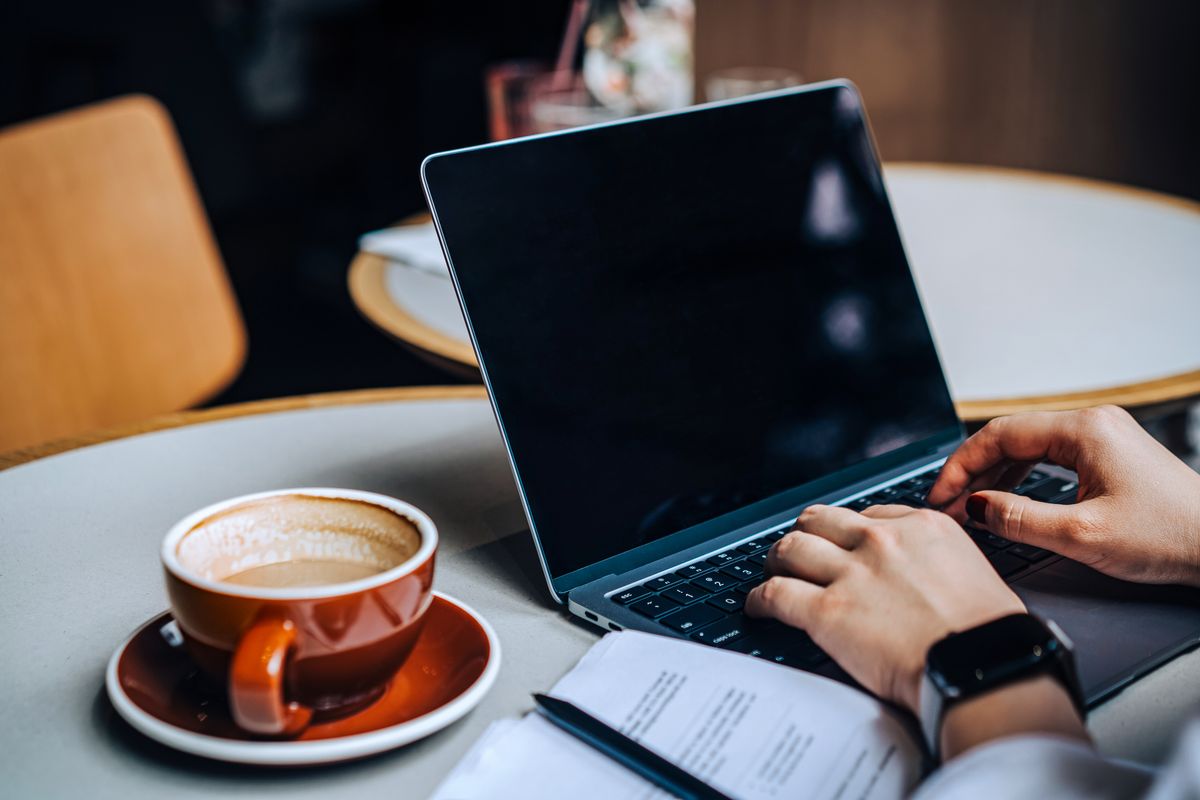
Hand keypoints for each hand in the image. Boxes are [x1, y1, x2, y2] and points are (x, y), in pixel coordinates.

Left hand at [745, 504, 1023, 712]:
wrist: (985, 667)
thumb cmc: (993, 636)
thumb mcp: (974, 572)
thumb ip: (937, 562)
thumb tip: (922, 574)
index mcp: (923, 526)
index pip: (867, 516)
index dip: (847, 533)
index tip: (841, 546)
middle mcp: (883, 541)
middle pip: (821, 521)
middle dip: (806, 535)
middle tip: (798, 553)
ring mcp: (852, 574)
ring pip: (791, 548)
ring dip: (777, 561)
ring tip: (773, 574)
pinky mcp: (828, 611)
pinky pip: (775, 594)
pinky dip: (759, 599)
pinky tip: (758, 607)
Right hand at [927, 405, 1199, 586]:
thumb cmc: (1171, 537)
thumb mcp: (1082, 535)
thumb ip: (1019, 519)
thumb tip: (976, 508)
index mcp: (1084, 430)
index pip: (999, 435)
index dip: (961, 466)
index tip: (941, 496)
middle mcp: (1093, 424)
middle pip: (1010, 437)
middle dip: (973, 472)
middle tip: (948, 505)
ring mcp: (1103, 438)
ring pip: (1029, 447)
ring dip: (994, 475)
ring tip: (971, 506)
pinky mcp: (1110, 456)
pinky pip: (1050, 457)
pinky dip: (1021, 477)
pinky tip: (1007, 498)